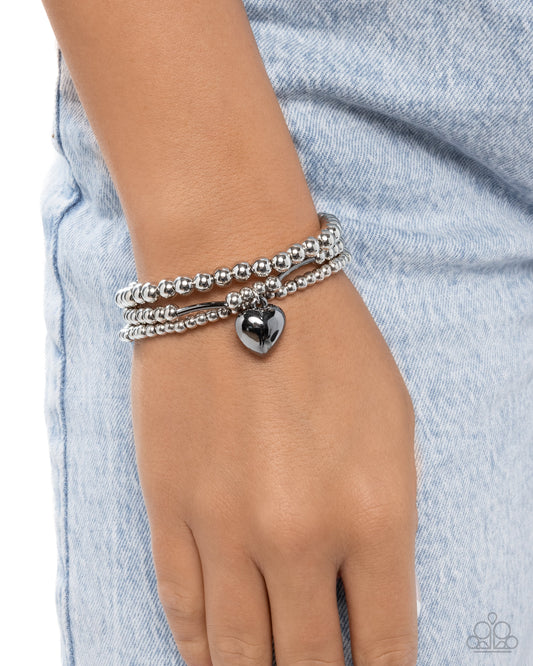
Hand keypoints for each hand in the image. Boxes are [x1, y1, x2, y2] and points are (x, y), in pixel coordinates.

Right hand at [131, 270, 417, 665]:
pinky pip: (181, 606)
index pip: (385, 644)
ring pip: (237, 652)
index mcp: (375, 514)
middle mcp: (299, 536)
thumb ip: (386, 521)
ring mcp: (224, 526)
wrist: (237, 275)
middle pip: (307, 664)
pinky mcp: (168, 506)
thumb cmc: (328, 339)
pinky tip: (213, 658)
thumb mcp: (393, 425)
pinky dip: (198, 647)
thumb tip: (364, 595)